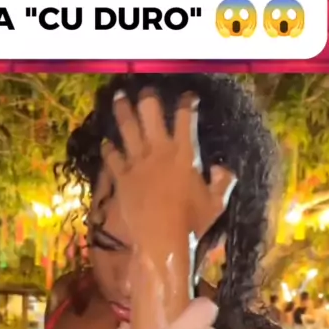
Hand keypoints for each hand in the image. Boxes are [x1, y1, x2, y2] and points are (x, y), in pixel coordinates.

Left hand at [103, 89, 236, 245]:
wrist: (161, 239)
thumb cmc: (191, 222)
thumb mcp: (216, 203)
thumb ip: (222, 182)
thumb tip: (222, 168)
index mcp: (184, 153)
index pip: (185, 118)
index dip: (187, 103)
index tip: (188, 96)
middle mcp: (159, 150)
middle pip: (150, 113)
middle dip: (148, 98)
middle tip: (145, 90)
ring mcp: (137, 162)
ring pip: (127, 127)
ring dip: (122, 111)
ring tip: (118, 98)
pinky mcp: (121, 177)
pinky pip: (112, 157)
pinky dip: (108, 148)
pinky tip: (106, 142)